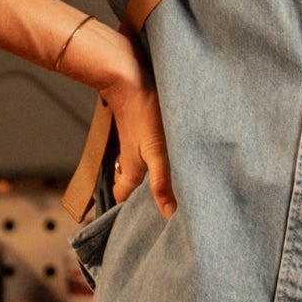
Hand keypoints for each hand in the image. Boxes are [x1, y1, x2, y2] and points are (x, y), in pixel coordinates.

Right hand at [101, 45, 176, 218]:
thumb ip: (162, 183)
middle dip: (145, 197)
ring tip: (176, 187)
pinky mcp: (146, 129)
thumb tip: (169, 214)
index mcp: (132, 171)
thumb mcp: (156, 153)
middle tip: (166, 208)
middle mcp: (132, 160)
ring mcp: (137, 144)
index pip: (124, 198)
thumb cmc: (143, 113)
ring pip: (142, 167)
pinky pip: (150, 150)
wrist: (130, 76)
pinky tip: (177, 156)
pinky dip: (160, 158)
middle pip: (134, 185)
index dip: (131, 212)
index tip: (145, 225)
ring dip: (154, 177)